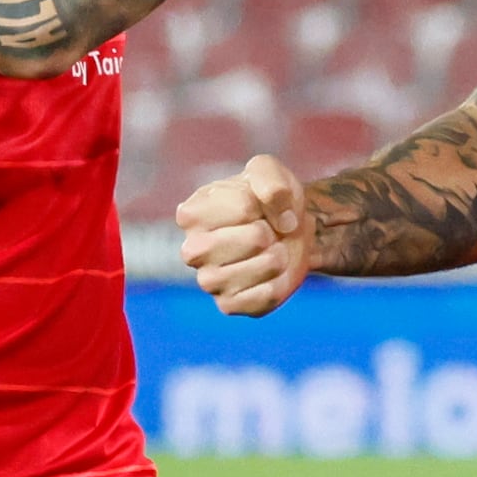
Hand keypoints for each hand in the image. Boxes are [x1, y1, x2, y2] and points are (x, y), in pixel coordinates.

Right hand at [174, 152, 314, 316]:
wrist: (285, 231)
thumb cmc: (266, 200)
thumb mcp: (268, 171)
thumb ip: (272, 180)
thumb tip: (284, 221)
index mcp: (191, 214)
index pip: (244, 206)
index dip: (265, 204)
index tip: (259, 207)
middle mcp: (191, 250)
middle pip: (250, 240)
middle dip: (268, 232)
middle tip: (266, 231)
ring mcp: (208, 281)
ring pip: (256, 269)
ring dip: (277, 256)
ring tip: (271, 250)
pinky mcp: (228, 305)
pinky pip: (264, 295)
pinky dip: (280, 282)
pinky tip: (272, 273)